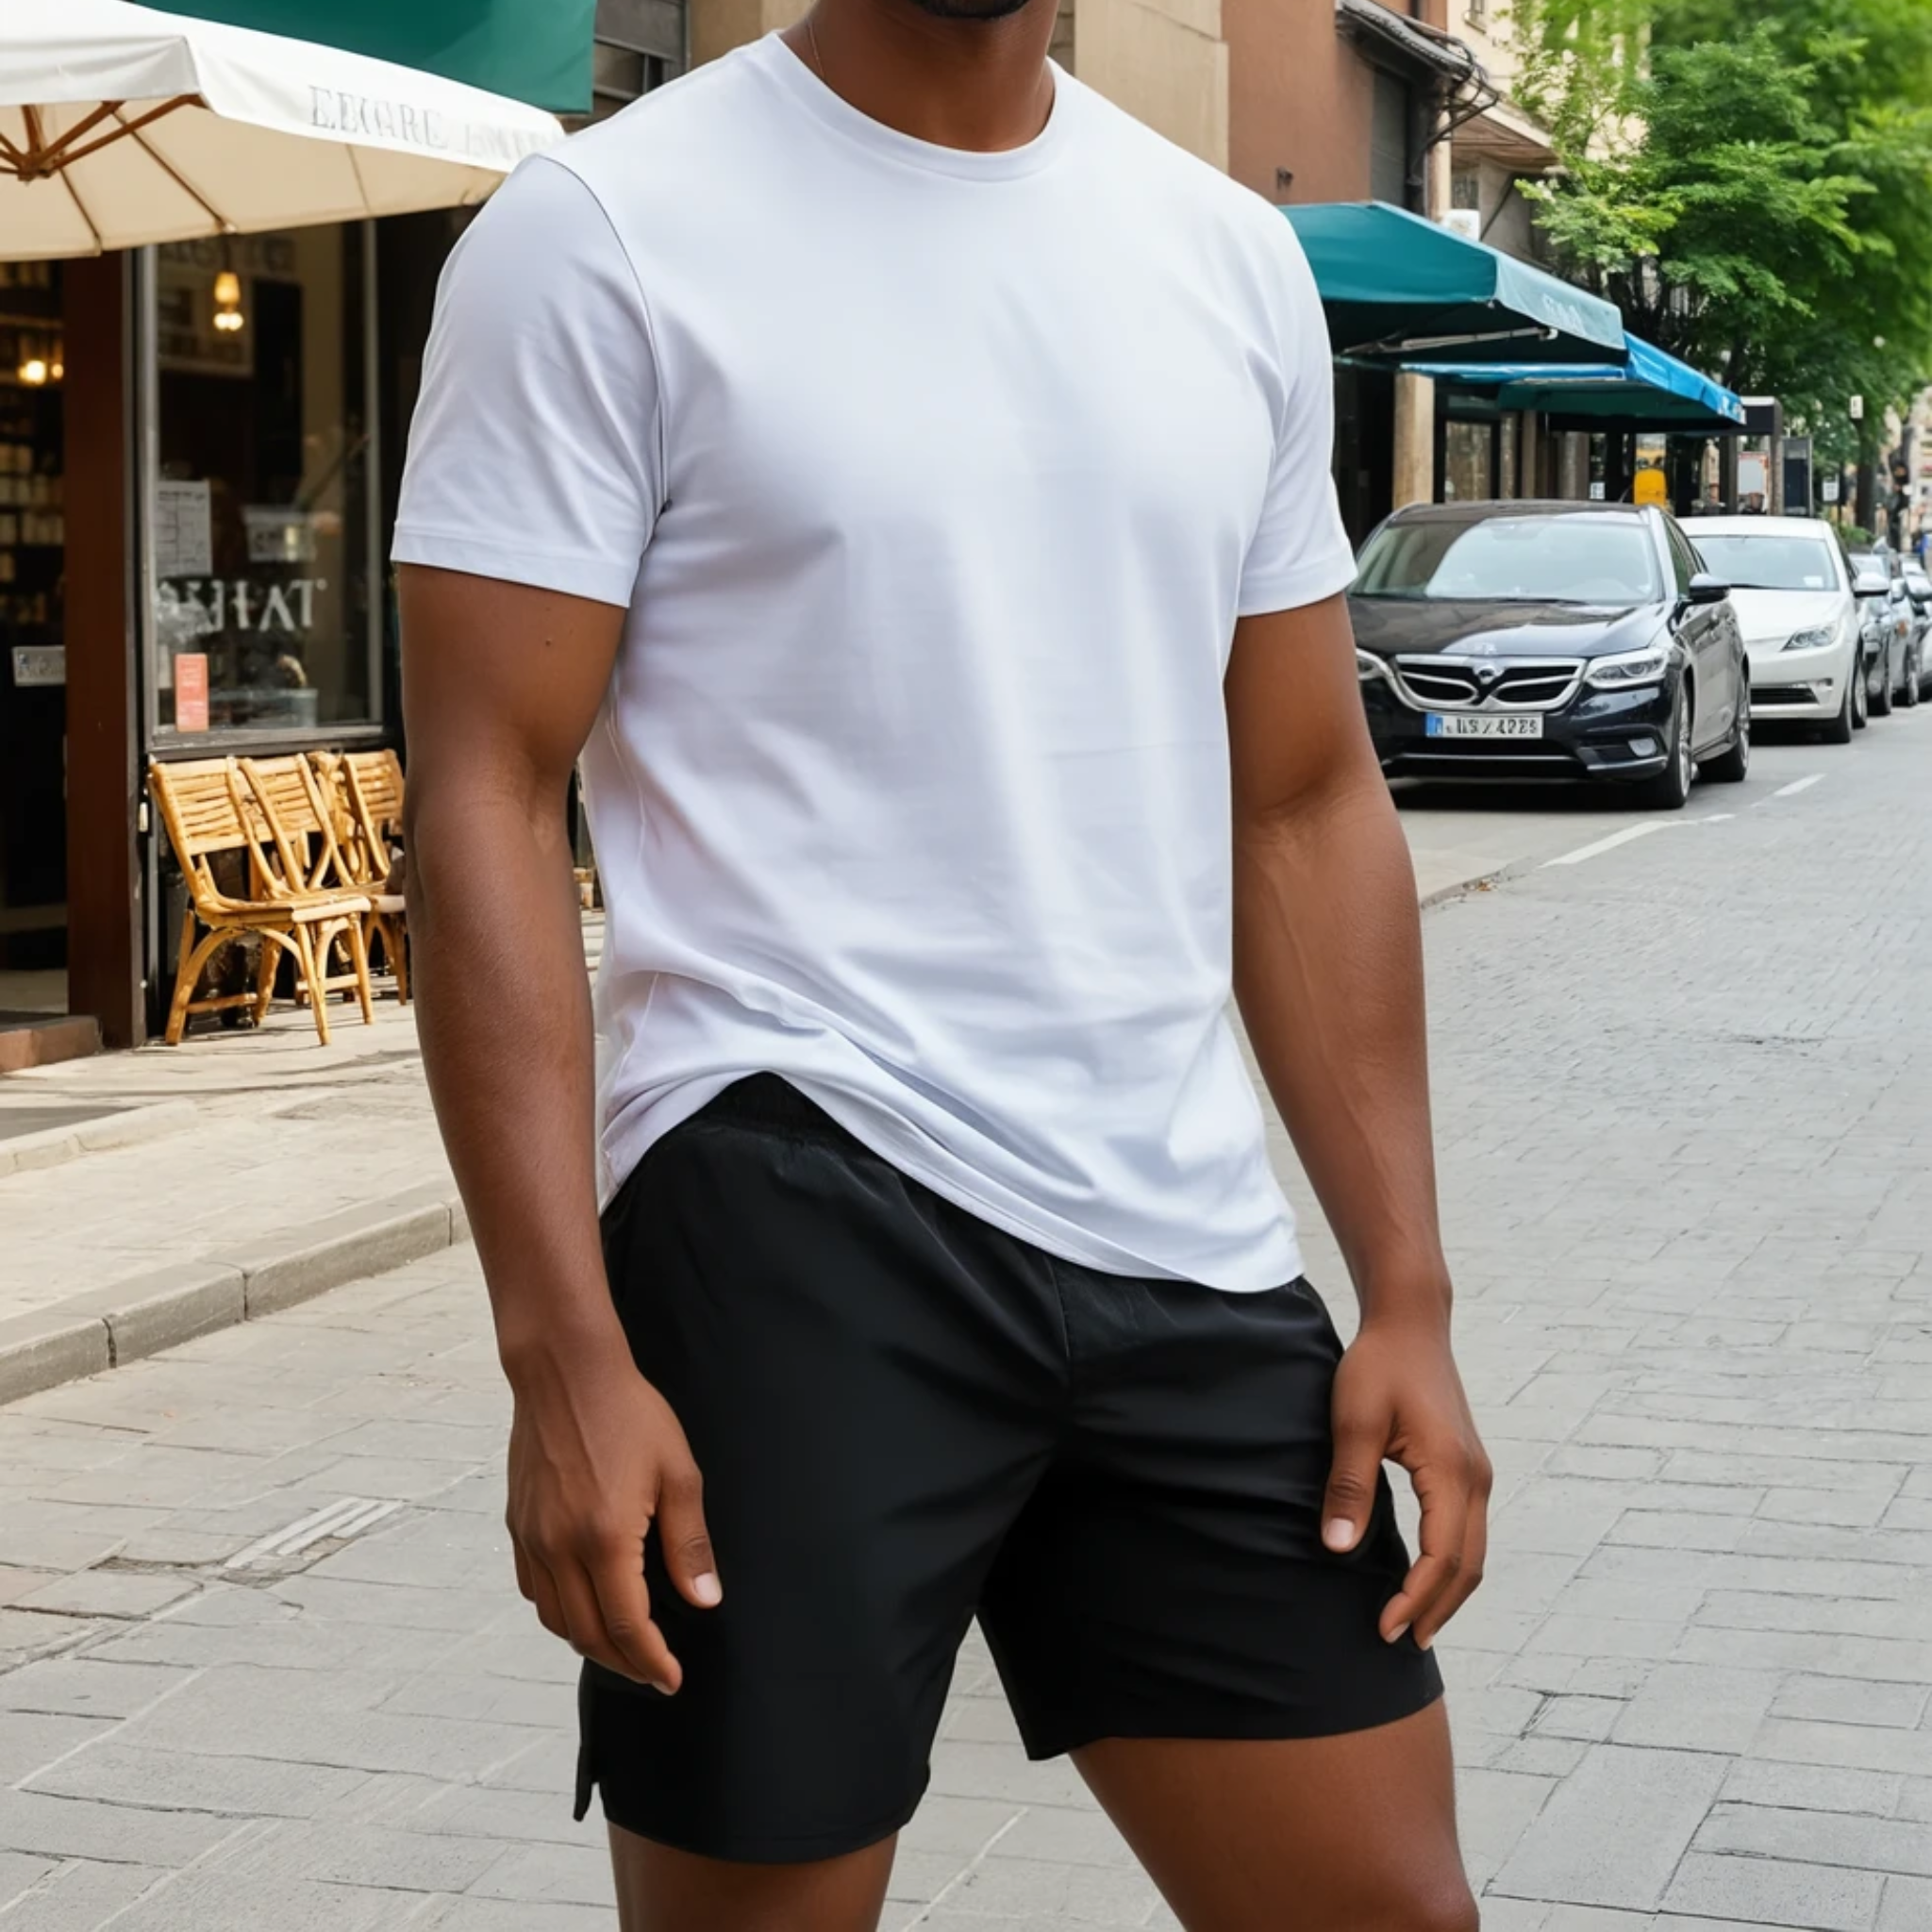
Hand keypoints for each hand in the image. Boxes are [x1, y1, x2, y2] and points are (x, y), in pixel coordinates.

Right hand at [505, 1342, 718, 1692]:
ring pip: (555, 1620)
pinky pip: (533, 1590)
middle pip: (588, 1635)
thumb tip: (704, 1600)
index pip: (628, 1627)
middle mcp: (559, 1548)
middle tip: (653, 1670)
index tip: (671, 1679)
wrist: (566, 1373)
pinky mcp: (517, 1525)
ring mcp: (532, 1539)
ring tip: (623, 1645)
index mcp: (604, 1539)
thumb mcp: (678, 1473)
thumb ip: (689, 1544)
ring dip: (589, 1642)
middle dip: (624, 1663)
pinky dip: (559, 1612)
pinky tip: (583, 1604)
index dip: (652, 1661)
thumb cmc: (628, 1414)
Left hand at [1321, 1313, 1489, 1650]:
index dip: (1415, 1599)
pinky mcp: (1468, 1466)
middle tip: (1401, 1642)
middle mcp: (1476, 1477)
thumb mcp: (1353, 1422)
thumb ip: (1349, 1487)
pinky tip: (1426, 1578)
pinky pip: (1467, 1531)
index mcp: (1452, 1471)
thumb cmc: (1378, 1366)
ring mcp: (1477, 1472)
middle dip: (1436, 1608)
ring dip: (1447, 1591)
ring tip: (1414, 1623)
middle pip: (1467, 1565)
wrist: (1410, 1324)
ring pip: (1473, 1551)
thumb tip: (1338, 1548)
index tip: (1385, 1628)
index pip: (1441, 1556)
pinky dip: (1451, 1564)